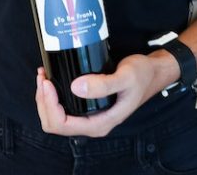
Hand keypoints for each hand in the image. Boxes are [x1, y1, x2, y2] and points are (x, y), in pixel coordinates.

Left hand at [35, 53, 170, 137]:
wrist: (153, 73)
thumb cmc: (142, 75)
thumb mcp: (126, 77)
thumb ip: (103, 84)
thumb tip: (76, 87)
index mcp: (100, 123)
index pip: (62, 124)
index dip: (50, 105)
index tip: (48, 82)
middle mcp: (92, 124)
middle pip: (54, 123)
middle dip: (43, 101)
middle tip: (43, 76)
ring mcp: (89, 116)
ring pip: (55, 117)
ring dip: (45, 98)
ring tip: (43, 75)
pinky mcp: (87, 107)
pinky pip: (62, 108)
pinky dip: (52, 95)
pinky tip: (52, 79)